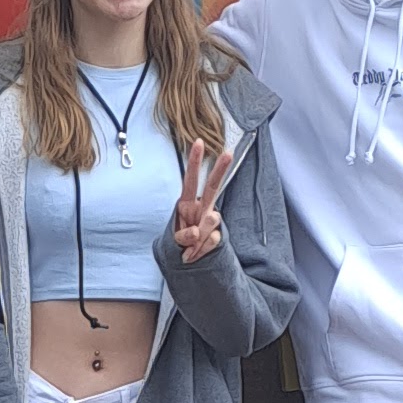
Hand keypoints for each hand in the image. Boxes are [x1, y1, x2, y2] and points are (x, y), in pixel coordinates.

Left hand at [170, 137, 236, 263]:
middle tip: (228, 152)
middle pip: (212, 186)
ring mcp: (210, 220)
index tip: (199, 142)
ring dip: (199, 236)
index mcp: (186, 203)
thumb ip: (183, 235)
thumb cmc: (178, 243)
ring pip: (212, 220)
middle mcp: (201, 208)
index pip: (190, 180)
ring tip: (189, 247)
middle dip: (220, 170)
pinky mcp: (217, 235)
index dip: (195, 162)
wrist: (186, 261)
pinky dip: (201, 249)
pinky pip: (212, 240)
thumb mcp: (174, 239)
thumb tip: (197, 231)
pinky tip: (196, 252)